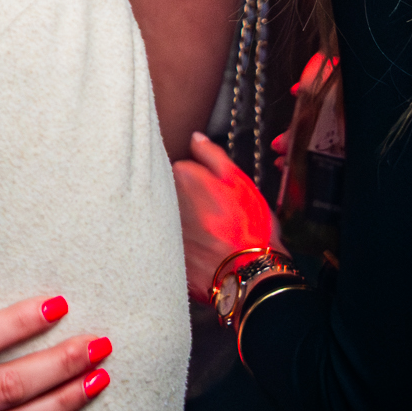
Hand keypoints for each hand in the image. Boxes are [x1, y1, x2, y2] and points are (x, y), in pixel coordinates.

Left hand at [172, 132, 277, 302]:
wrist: (250, 272)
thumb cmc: (249, 227)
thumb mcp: (239, 182)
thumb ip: (212, 155)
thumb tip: (195, 138)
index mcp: (183, 177)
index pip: (179, 168)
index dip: (198, 179)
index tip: (211, 191)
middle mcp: (165, 199)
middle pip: (168, 190)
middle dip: (186, 199)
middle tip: (210, 214)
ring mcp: (161, 225)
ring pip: (165, 214)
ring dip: (182, 220)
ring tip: (207, 233)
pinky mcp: (161, 250)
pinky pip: (165, 239)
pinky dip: (179, 242)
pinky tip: (199, 249)